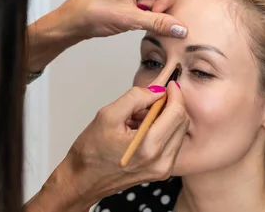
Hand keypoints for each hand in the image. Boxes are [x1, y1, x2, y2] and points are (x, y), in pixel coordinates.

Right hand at [30, 82, 188, 210]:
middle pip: (181, 122)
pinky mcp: (161, 172)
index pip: (176, 112)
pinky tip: (142, 129)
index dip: (175, 94)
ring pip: (178, 132)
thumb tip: (157, 90)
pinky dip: (162, 130)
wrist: (83, 181)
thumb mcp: (107, 115)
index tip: (169, 84)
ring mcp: (162, 169)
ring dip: (165, 118)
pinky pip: (172, 143)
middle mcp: (160, 161)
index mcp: (148, 146)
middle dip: (170, 105)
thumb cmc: (91, 152)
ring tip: (139, 117)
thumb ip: (135, 98)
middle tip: (149, 99)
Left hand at [63, 0, 187, 39]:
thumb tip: (180, 28)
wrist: (74, 21)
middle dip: (159, 3)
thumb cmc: (92, 13)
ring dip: (152, 8)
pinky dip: (147, 10)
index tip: (155, 11)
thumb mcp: (129, 19)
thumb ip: (158, 22)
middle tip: (144, 14)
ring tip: (136, 15)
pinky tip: (135, 15)